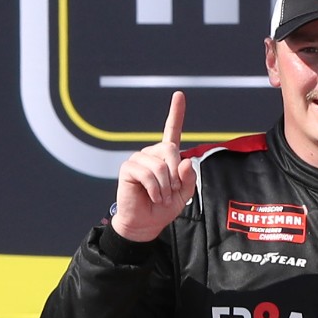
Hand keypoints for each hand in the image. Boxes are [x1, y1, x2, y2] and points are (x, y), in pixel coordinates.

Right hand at [110, 91, 197, 241]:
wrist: (146, 223)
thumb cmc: (164, 207)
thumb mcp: (184, 194)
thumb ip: (189, 178)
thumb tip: (185, 161)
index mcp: (167, 157)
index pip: (172, 131)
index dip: (176, 113)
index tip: (179, 95)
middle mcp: (152, 154)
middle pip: (171, 150)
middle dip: (176, 174)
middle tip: (172, 192)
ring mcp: (139, 159)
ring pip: (160, 165)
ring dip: (166, 187)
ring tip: (162, 197)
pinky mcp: (128, 168)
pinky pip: (147, 174)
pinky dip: (156, 189)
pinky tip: (153, 197)